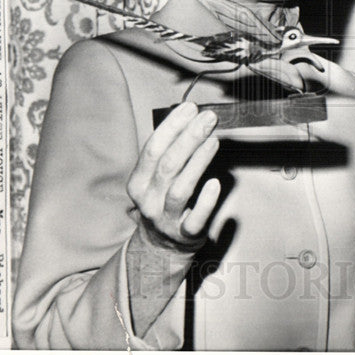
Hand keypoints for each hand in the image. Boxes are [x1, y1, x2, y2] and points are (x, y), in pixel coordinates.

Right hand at [127, 102, 221, 248]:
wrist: (161, 246)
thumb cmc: (163, 201)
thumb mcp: (156, 178)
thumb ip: (169, 152)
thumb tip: (190, 119)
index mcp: (138, 182)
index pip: (153, 149)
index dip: (172, 126)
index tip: (189, 108)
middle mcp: (148, 200)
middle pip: (168, 165)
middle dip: (189, 137)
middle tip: (207, 118)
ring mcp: (165, 218)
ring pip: (180, 188)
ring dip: (198, 162)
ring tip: (213, 140)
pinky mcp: (185, 234)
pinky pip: (195, 218)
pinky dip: (205, 201)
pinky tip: (215, 183)